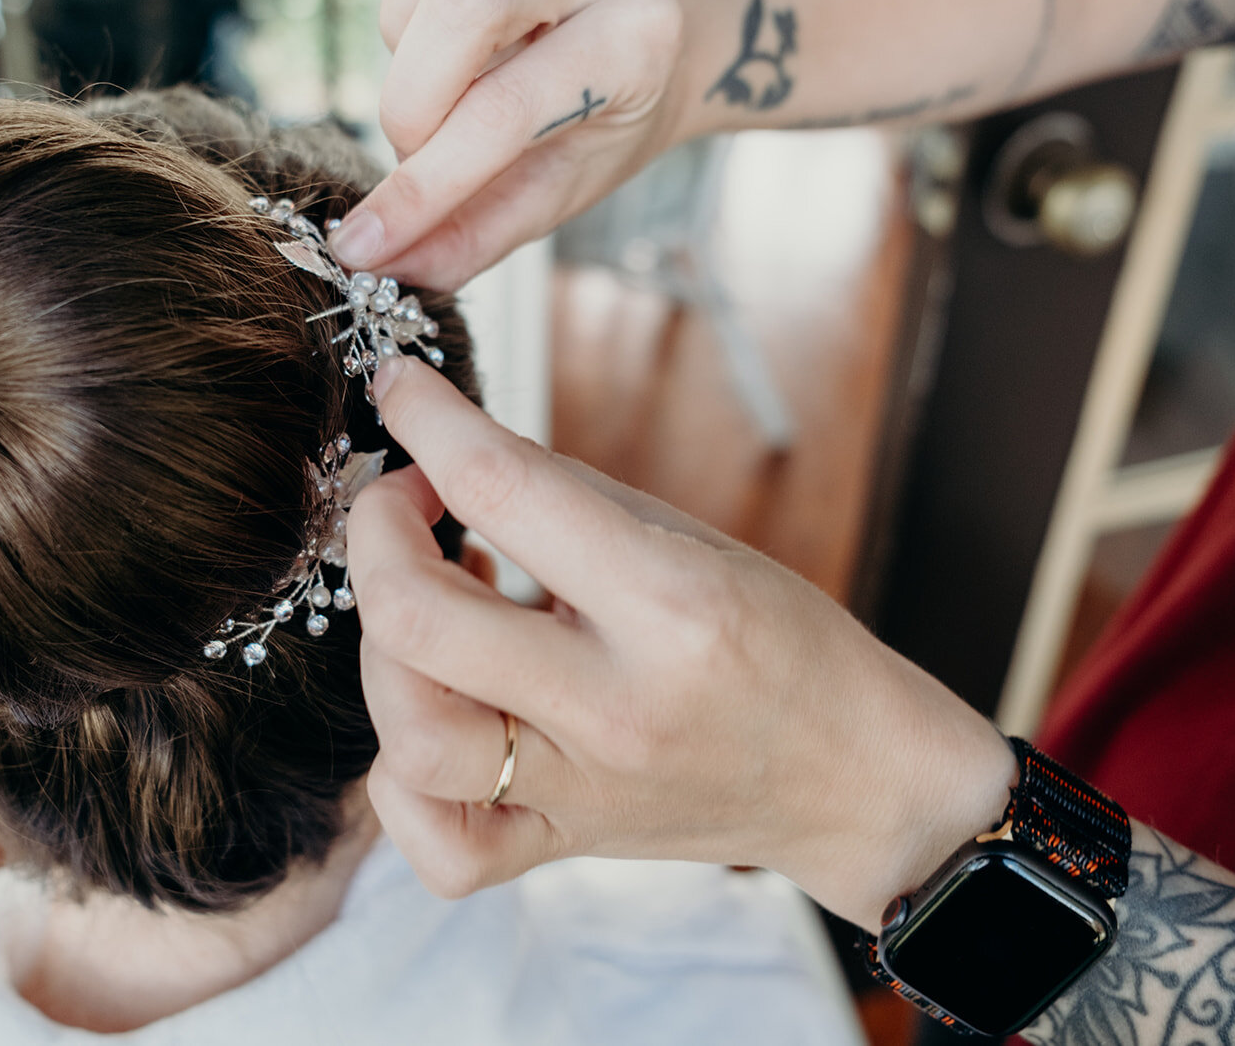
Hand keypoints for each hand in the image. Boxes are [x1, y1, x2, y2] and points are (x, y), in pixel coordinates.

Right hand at [327, 0, 686, 289]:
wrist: (648, 36)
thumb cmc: (608, 116)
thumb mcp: (563, 184)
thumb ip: (479, 232)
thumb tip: (387, 269)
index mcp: (631, 38)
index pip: (504, 113)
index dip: (425, 186)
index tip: (364, 245)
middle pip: (460, 12)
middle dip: (410, 109)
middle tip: (423, 155)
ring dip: (408, 65)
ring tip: (460, 90)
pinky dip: (405, 30)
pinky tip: (457, 49)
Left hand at [347, 357, 1016, 927]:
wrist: (858, 782)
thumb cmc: (788, 646)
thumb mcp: (697, 541)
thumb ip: (568, 497)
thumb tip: (453, 453)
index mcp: (673, 607)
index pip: (505, 490)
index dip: (429, 420)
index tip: (401, 387)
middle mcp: (618, 709)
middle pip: (419, 623)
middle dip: (376, 533)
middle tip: (405, 500)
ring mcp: (584, 792)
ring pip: (409, 741)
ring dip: (385, 652)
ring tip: (426, 606)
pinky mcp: (563, 847)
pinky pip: (439, 843)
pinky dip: (403, 778)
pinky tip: (439, 711)